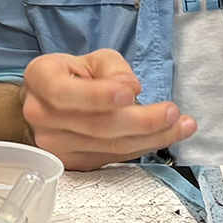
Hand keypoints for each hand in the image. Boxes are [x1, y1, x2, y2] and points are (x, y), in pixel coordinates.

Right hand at [21, 49, 195, 171]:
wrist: (45, 106)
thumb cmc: (71, 76)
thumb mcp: (90, 59)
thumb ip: (112, 68)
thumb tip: (131, 89)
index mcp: (41, 80)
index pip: (65, 93)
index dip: (98, 96)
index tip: (131, 93)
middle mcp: (41, 116)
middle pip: (95, 125)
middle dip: (140, 121)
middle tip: (172, 113)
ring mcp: (54, 146)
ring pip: (109, 146)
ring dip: (150, 138)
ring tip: (181, 126)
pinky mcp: (72, 163)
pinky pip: (112, 158)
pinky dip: (141, 148)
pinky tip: (163, 137)